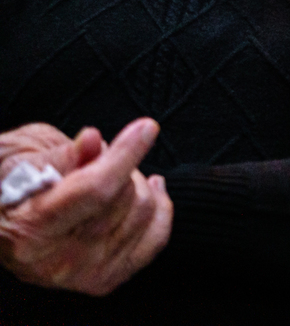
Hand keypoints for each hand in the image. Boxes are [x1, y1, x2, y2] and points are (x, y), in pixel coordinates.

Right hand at [0, 118, 172, 295]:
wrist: (2, 222)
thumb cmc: (7, 184)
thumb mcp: (16, 156)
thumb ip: (58, 153)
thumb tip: (92, 141)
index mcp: (30, 230)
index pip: (95, 190)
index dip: (125, 155)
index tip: (146, 127)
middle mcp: (58, 261)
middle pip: (124, 199)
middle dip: (121, 165)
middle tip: (97, 158)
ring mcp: (85, 274)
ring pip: (145, 213)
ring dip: (136, 184)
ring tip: (109, 176)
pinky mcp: (106, 277)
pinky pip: (156, 237)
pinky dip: (160, 208)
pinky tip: (149, 188)